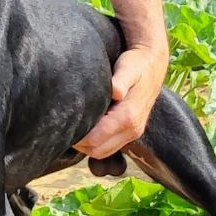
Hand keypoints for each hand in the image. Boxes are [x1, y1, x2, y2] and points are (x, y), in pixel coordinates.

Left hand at [74, 44, 168, 159]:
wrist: (153, 63)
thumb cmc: (136, 63)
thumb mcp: (128, 67)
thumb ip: (121, 79)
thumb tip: (116, 92)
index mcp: (129, 116)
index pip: (96, 139)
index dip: (77, 137)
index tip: (62, 125)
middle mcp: (133, 129)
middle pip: (97, 150)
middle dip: (78, 143)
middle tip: (63, 127)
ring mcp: (133, 132)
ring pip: (102, 152)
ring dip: (86, 145)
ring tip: (73, 127)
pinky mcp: (132, 131)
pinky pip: (109, 146)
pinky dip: (95, 143)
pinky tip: (86, 127)